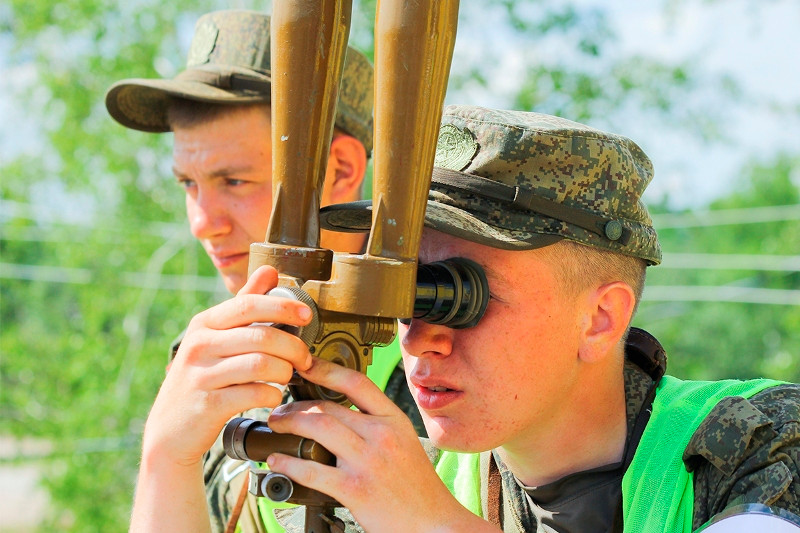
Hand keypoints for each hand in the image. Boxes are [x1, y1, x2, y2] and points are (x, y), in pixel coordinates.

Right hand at [142, 265, 313, 467]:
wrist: (169, 432)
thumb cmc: (202, 379)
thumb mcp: (215, 338)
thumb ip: (244, 305)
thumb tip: (269, 270)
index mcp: (204, 323)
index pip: (249, 304)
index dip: (283, 306)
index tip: (307, 315)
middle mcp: (199, 344)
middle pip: (261, 335)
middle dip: (293, 347)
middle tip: (305, 359)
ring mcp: (201, 374)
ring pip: (261, 364)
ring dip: (284, 371)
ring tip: (288, 377)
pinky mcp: (208, 404)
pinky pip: (254, 393)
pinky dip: (272, 395)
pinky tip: (272, 396)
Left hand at [265, 358, 495, 531]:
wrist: (434, 523)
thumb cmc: (417, 486)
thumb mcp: (404, 442)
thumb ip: (377, 424)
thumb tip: (342, 411)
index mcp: (394, 419)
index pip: (356, 382)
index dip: (325, 369)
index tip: (303, 365)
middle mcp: (381, 435)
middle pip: (329, 406)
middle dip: (296, 405)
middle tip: (280, 409)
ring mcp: (368, 461)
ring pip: (318, 427)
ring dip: (289, 423)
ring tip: (276, 425)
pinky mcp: (355, 489)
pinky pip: (312, 470)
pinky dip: (288, 463)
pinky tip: (278, 462)